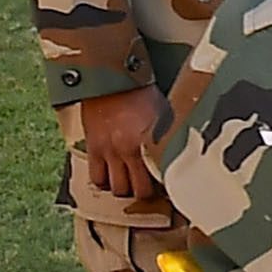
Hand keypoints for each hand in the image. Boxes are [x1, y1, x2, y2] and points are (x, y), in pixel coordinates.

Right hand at [71, 86, 165, 204]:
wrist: (110, 78)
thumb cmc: (141, 93)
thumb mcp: (163, 114)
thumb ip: (167, 136)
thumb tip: (178, 151)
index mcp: (149, 142)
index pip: (159, 178)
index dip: (165, 186)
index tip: (170, 185)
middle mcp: (128, 151)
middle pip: (136, 190)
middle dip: (144, 192)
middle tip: (149, 187)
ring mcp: (108, 151)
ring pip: (115, 188)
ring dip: (123, 189)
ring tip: (129, 183)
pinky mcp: (92, 148)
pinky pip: (96, 177)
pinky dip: (103, 182)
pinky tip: (111, 177)